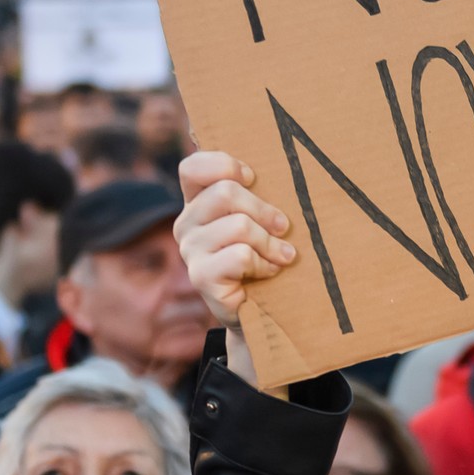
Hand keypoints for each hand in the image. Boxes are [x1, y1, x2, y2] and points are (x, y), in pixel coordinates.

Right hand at [175, 150, 296, 332]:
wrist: (261, 309)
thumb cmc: (265, 254)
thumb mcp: (261, 220)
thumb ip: (258, 195)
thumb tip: (287, 168)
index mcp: (197, 202)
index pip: (193, 167)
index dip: (225, 165)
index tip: (253, 178)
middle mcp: (186, 223)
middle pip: (225, 193)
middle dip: (264, 210)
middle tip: (283, 226)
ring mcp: (190, 251)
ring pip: (239, 226)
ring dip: (270, 242)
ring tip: (282, 255)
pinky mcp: (201, 277)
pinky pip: (241, 255)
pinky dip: (264, 263)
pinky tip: (269, 272)